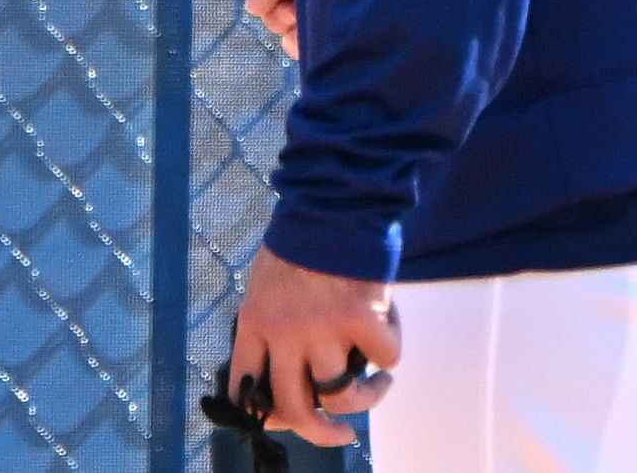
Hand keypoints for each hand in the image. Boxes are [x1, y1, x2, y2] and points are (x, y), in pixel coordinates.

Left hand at [227, 246, 399, 447]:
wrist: (332, 202)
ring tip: (378, 383)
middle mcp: (285, 332)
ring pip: (344, 393)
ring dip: (368, 395)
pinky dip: (389, 353)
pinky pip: (383, 360)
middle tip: (341, 434)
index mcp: (255, 322)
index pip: (247, 387)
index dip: (267, 416)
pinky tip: (386, 331)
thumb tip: (286, 382)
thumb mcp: (265, 287)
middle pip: (297, 408)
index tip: (288, 422)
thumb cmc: (300, 243)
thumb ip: (271, 331)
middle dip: (321, 434)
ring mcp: (323, 327)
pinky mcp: (361, 318)